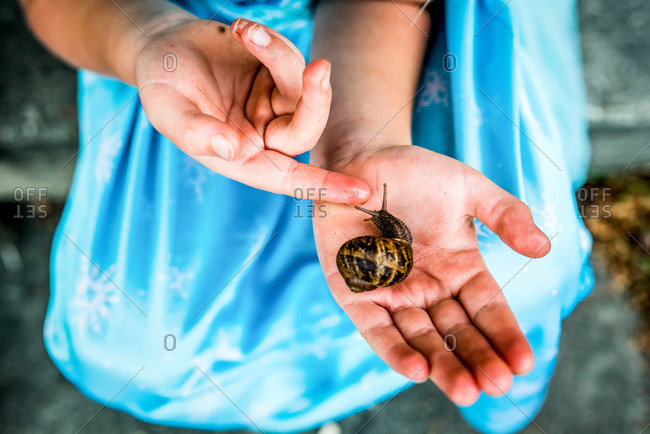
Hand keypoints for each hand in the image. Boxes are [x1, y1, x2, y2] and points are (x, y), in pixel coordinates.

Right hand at [135, 18, 369, 202]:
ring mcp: (273, 103)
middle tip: (318, 68)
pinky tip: (240, 31)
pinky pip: (293, 61)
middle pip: (306, 131)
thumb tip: (232, 151)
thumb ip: (194, 133)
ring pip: (303, 90)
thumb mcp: (165, 108)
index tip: (359, 192)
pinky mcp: (277, 75)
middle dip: (316, 101)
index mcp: (241, 157)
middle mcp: (263, 134)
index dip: (323, 186)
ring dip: (281, 56)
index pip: (288, 178)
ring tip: (243, 32)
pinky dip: (272, 41)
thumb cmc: (160, 83)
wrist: (162, 44)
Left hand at [312, 145, 550, 405]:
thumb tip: (544, 248)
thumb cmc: (416, 174)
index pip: (487, 309)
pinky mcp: (356, 292)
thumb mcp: (468, 189)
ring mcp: (392, 292)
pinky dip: (394, 349)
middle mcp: (428, 287)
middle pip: (457, 332)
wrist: (362, 160)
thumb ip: (505, 215)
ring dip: (442, 365)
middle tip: (496, 385)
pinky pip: (377, 327)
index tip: (523, 362)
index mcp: (459, 268)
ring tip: (466, 391)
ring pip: (421, 337)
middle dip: (477, 360)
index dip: (505, 335)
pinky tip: (418, 370)